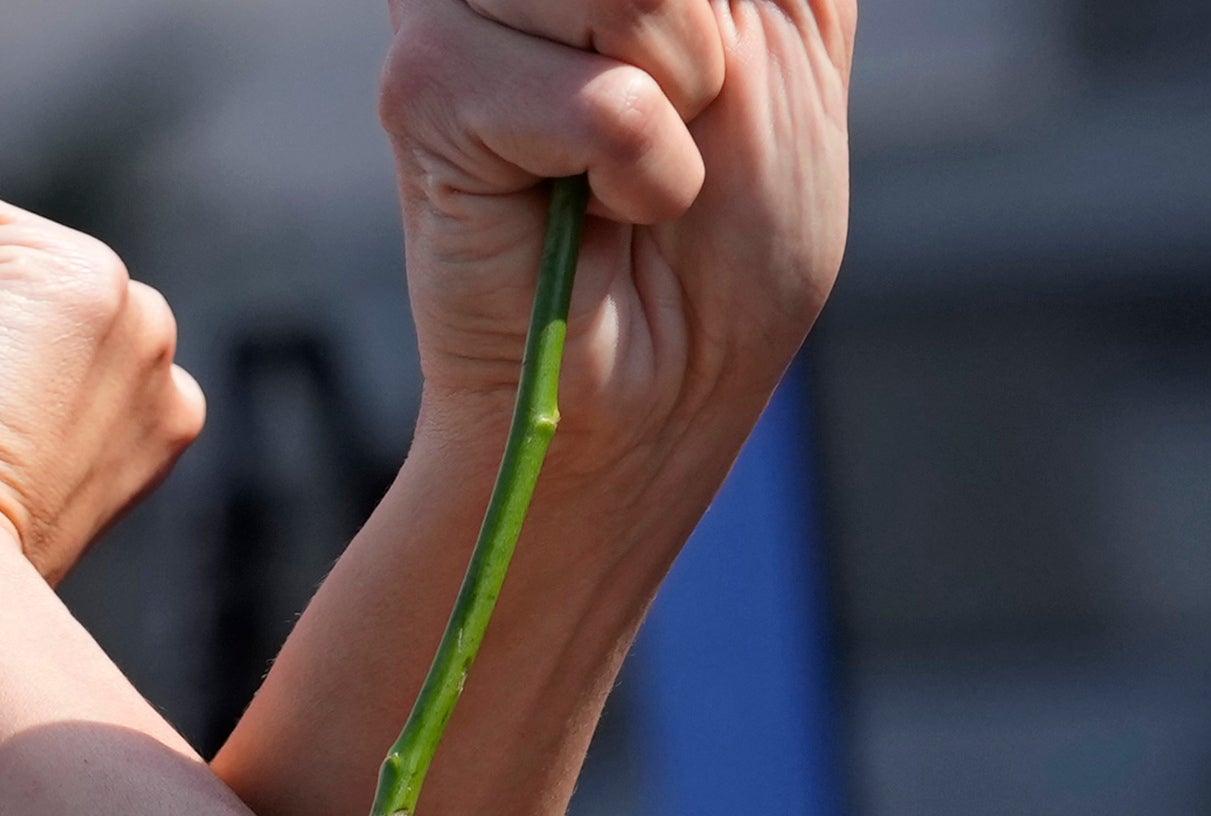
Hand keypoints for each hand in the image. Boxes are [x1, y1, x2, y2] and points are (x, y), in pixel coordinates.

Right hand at [380, 0, 846, 484]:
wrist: (662, 383)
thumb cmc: (728, 232)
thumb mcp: (787, 38)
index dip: (706, 14)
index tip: (706, 82)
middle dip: (716, 35)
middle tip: (683, 116)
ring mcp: (453, 11)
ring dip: (682, 100)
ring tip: (640, 163)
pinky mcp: (423, 93)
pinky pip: (601, 96)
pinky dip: (641, 169)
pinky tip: (601, 207)